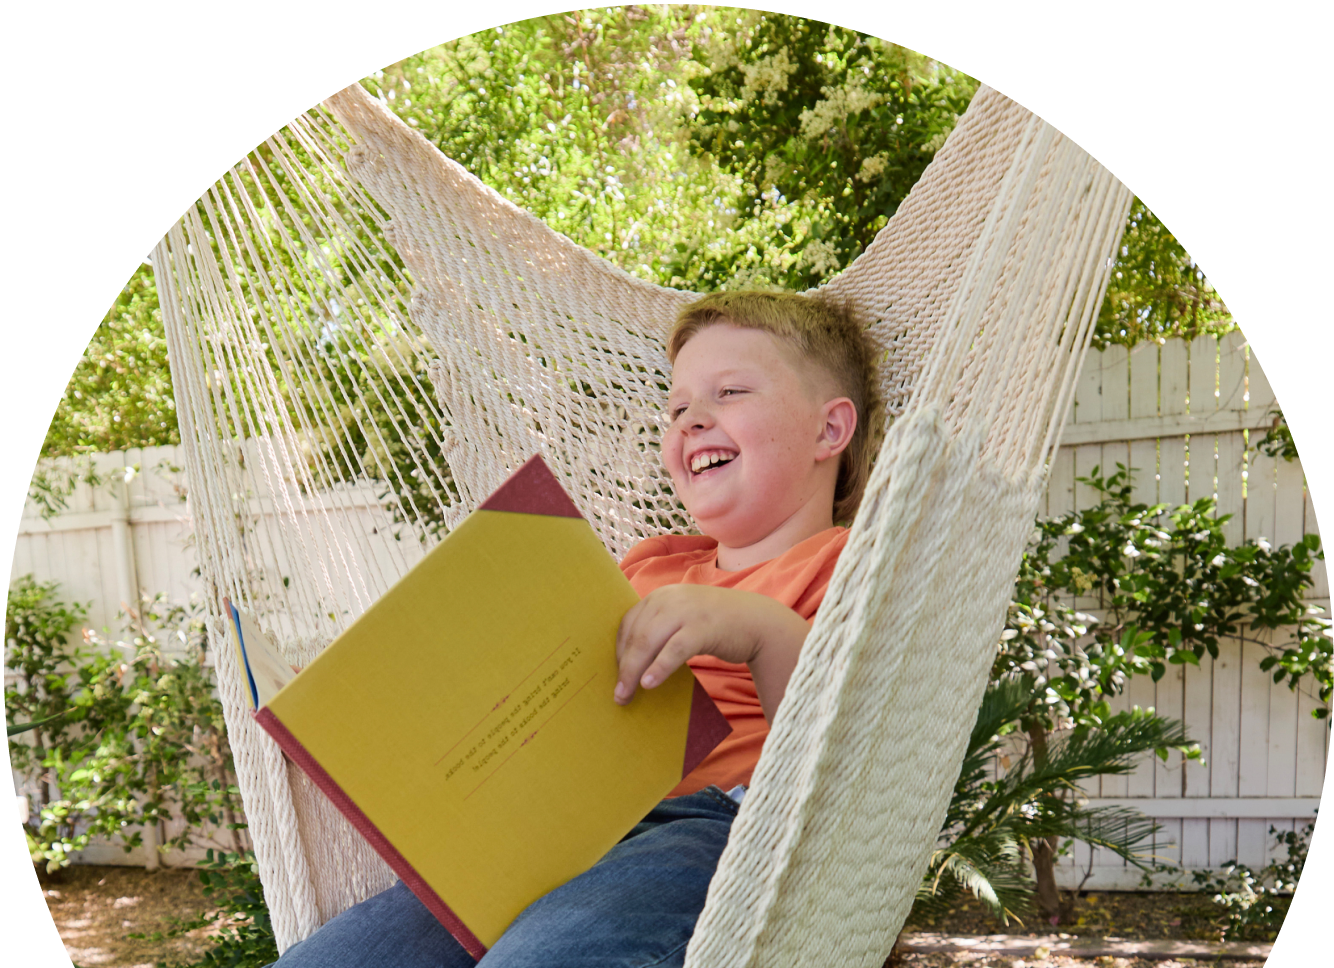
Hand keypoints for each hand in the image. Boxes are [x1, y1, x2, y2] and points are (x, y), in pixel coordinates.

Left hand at [614, 584, 809, 721]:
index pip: (628, 623)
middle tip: (617, 693)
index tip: (613, 673)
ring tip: (626, 694)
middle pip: (635, 635)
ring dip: (633, 671)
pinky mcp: (702, 628)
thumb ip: (660, 628)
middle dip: (623, 667)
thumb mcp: (683, 618)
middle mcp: (669, 599)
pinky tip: (649, 684)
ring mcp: (686, 611)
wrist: (757, 621)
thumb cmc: (716, 625)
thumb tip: (630, 662)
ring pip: (648, 642)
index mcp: (660, 596)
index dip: (617, 650)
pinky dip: (659, 668)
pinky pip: (674, 650)